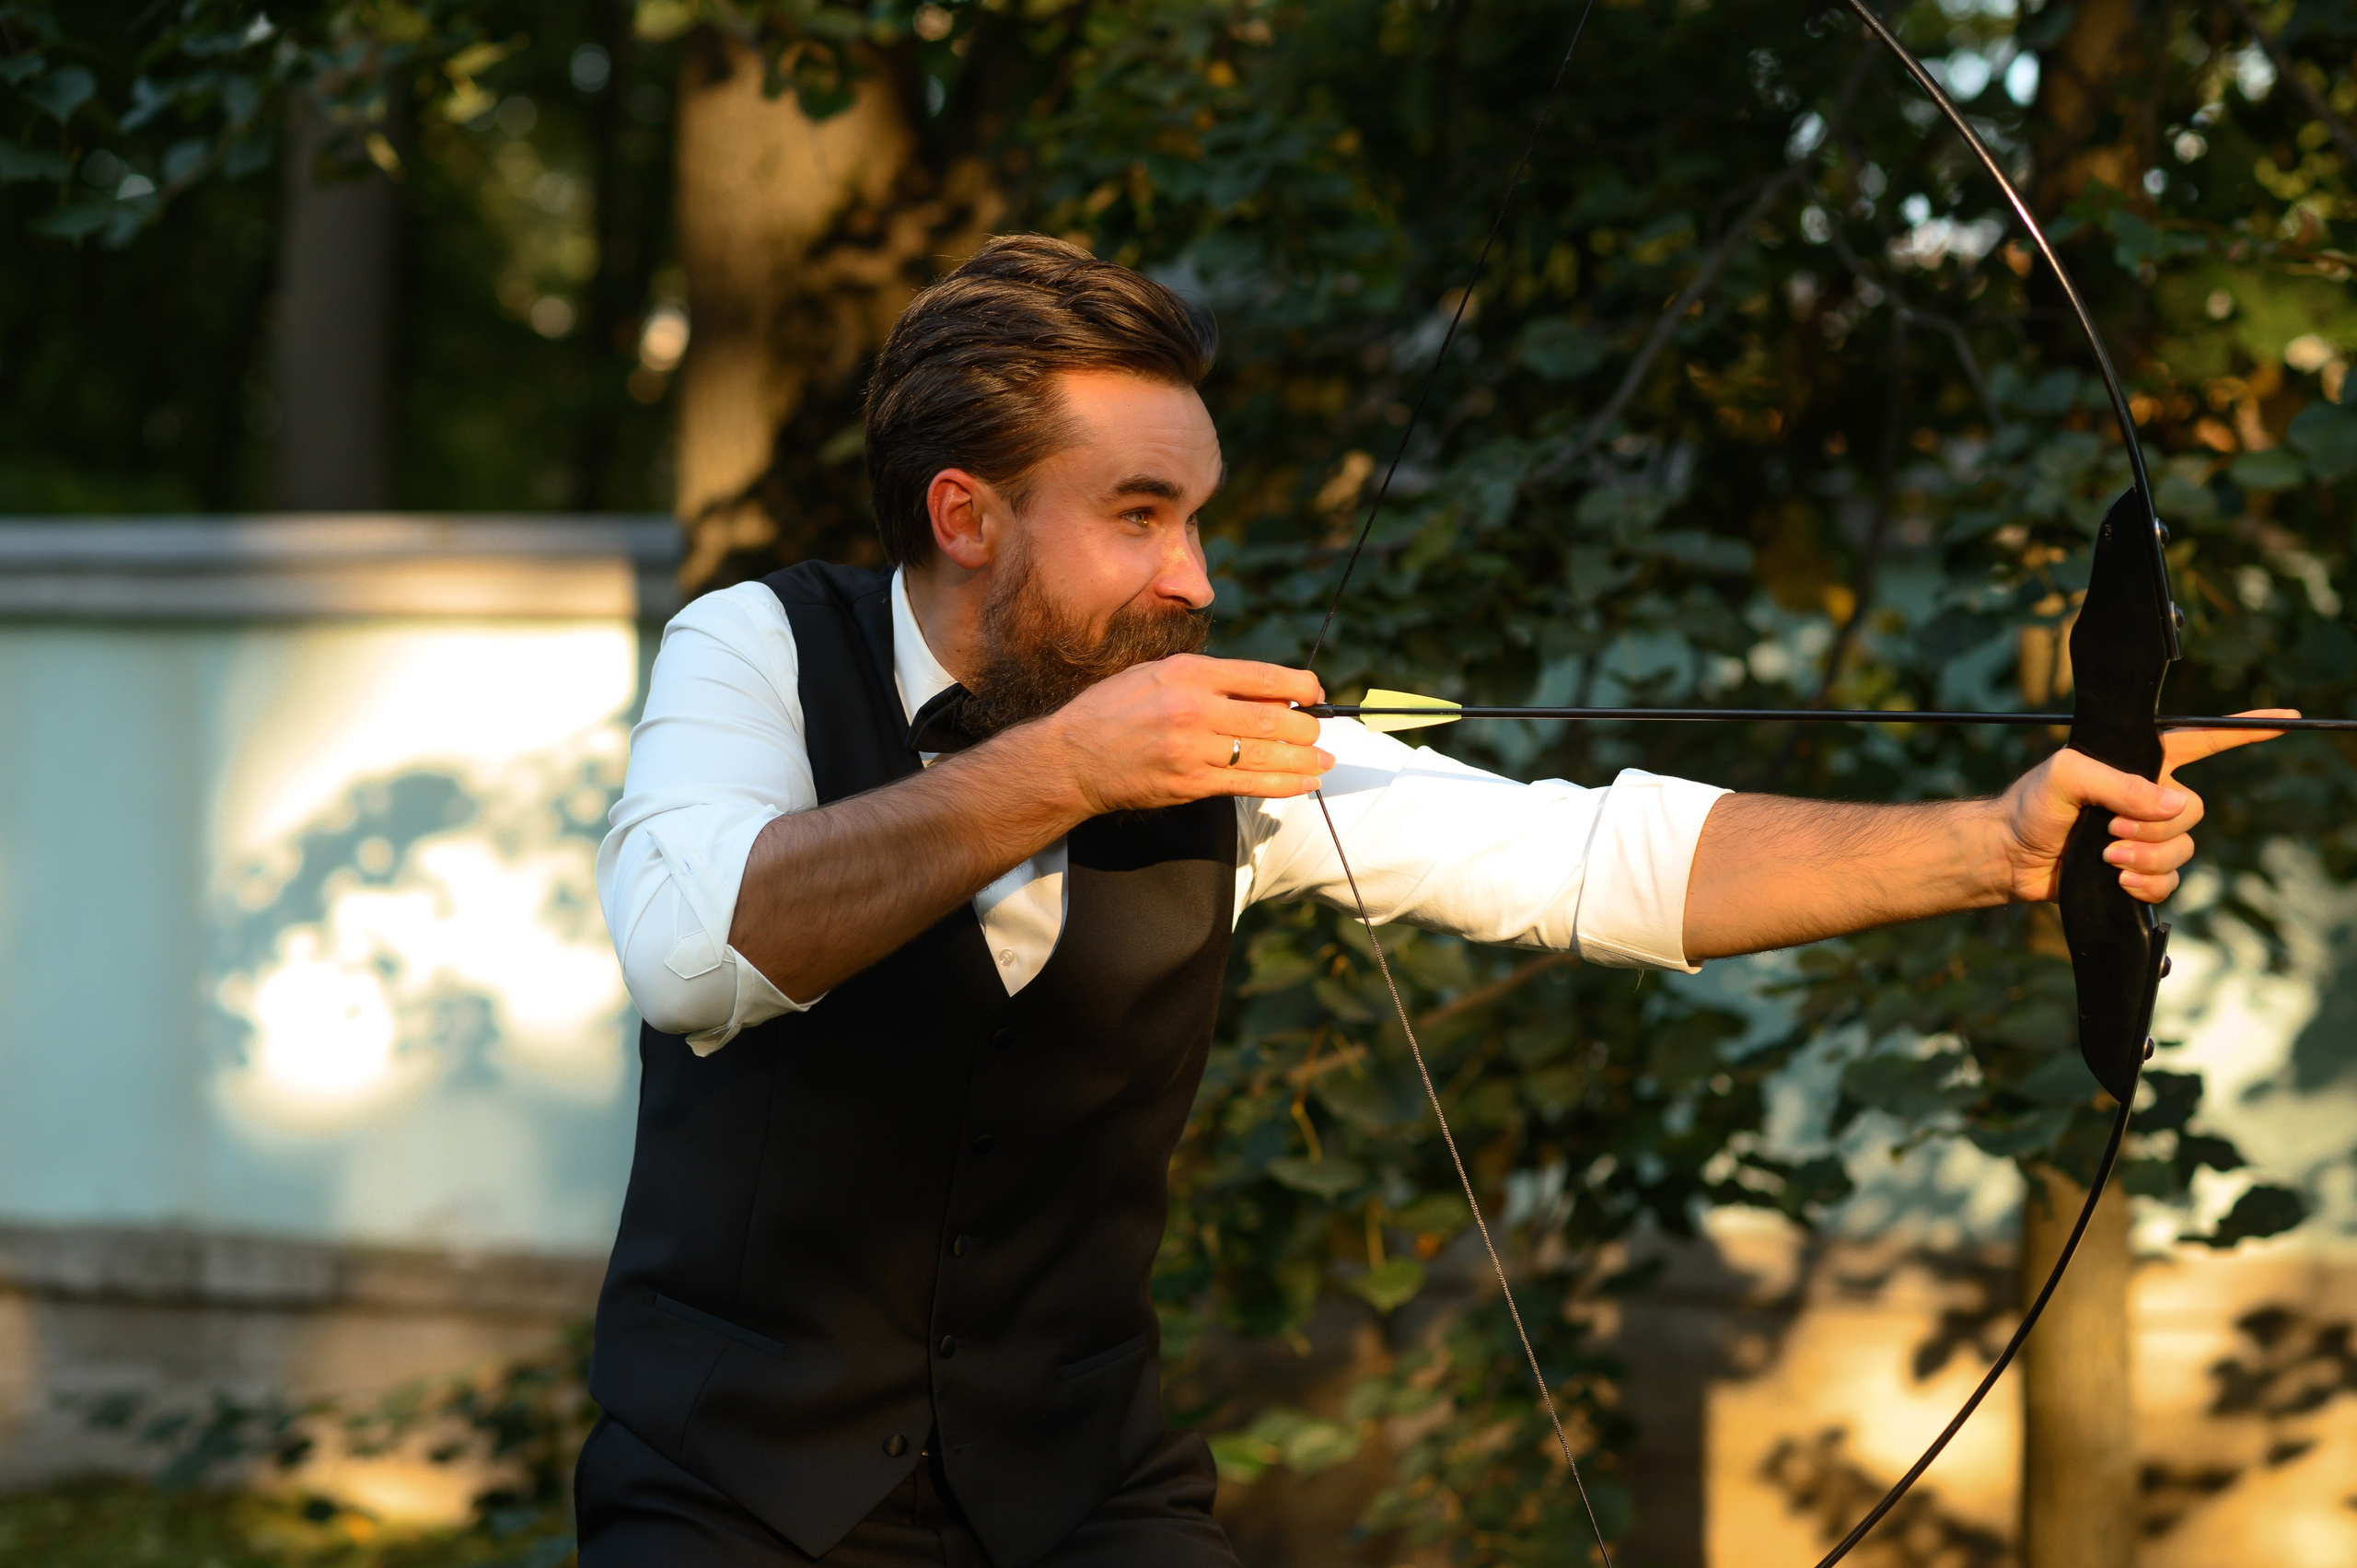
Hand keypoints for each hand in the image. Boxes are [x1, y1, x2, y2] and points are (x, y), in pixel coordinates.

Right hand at [1027, 653, 1332, 813]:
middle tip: (1320, 733)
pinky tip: (1304, 783)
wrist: (1072, 758)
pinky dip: (1282, 784)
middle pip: (1270, 717)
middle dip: (1306, 726)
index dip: (1299, 684)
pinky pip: (1246, 785)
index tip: (1316, 691)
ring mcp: (1191, 749)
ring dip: (1303, 759)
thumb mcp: (1156, 674)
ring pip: (1264, 753)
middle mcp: (1192, 708)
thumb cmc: (1114, 710)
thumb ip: (1206, 678)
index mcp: (1187, 672)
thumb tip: (1264, 688)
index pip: (1260, 675)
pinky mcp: (1189, 784)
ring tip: (1325, 762)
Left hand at [1995, 709, 2293, 903]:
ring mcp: (2145, 836)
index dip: (2243, 731)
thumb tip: (2171, 805)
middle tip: (2110, 830)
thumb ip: (2118, 783)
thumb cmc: (2030, 806)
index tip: (2285, 722)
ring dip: (2147, 857)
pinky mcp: (2137, 871)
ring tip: (2106, 856)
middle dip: (2155, 826)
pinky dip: (2148, 884)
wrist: (2009, 856)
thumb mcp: (2066, 776)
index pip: (2201, 740)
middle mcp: (2149, 797)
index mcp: (2140, 762)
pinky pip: (2171, 881)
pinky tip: (2117, 881)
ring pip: (2183, 849)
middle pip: (2194, 810)